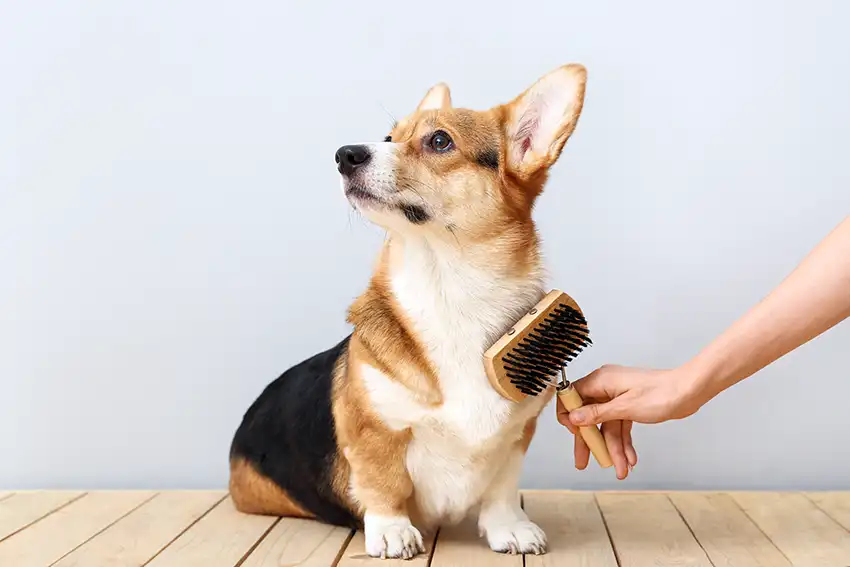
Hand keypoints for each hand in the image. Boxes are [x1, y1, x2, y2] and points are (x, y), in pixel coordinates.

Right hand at [556, 365, 707, 477]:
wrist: (689, 391)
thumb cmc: (662, 393)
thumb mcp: (625, 408)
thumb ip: (597, 414)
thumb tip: (574, 417)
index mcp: (601, 380)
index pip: (572, 396)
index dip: (569, 416)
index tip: (574, 434)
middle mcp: (606, 387)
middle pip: (588, 416)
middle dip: (589, 441)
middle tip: (583, 462)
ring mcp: (618, 397)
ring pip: (607, 426)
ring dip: (613, 448)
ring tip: (620, 469)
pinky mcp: (629, 406)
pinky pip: (620, 426)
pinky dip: (624, 442)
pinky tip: (630, 458)